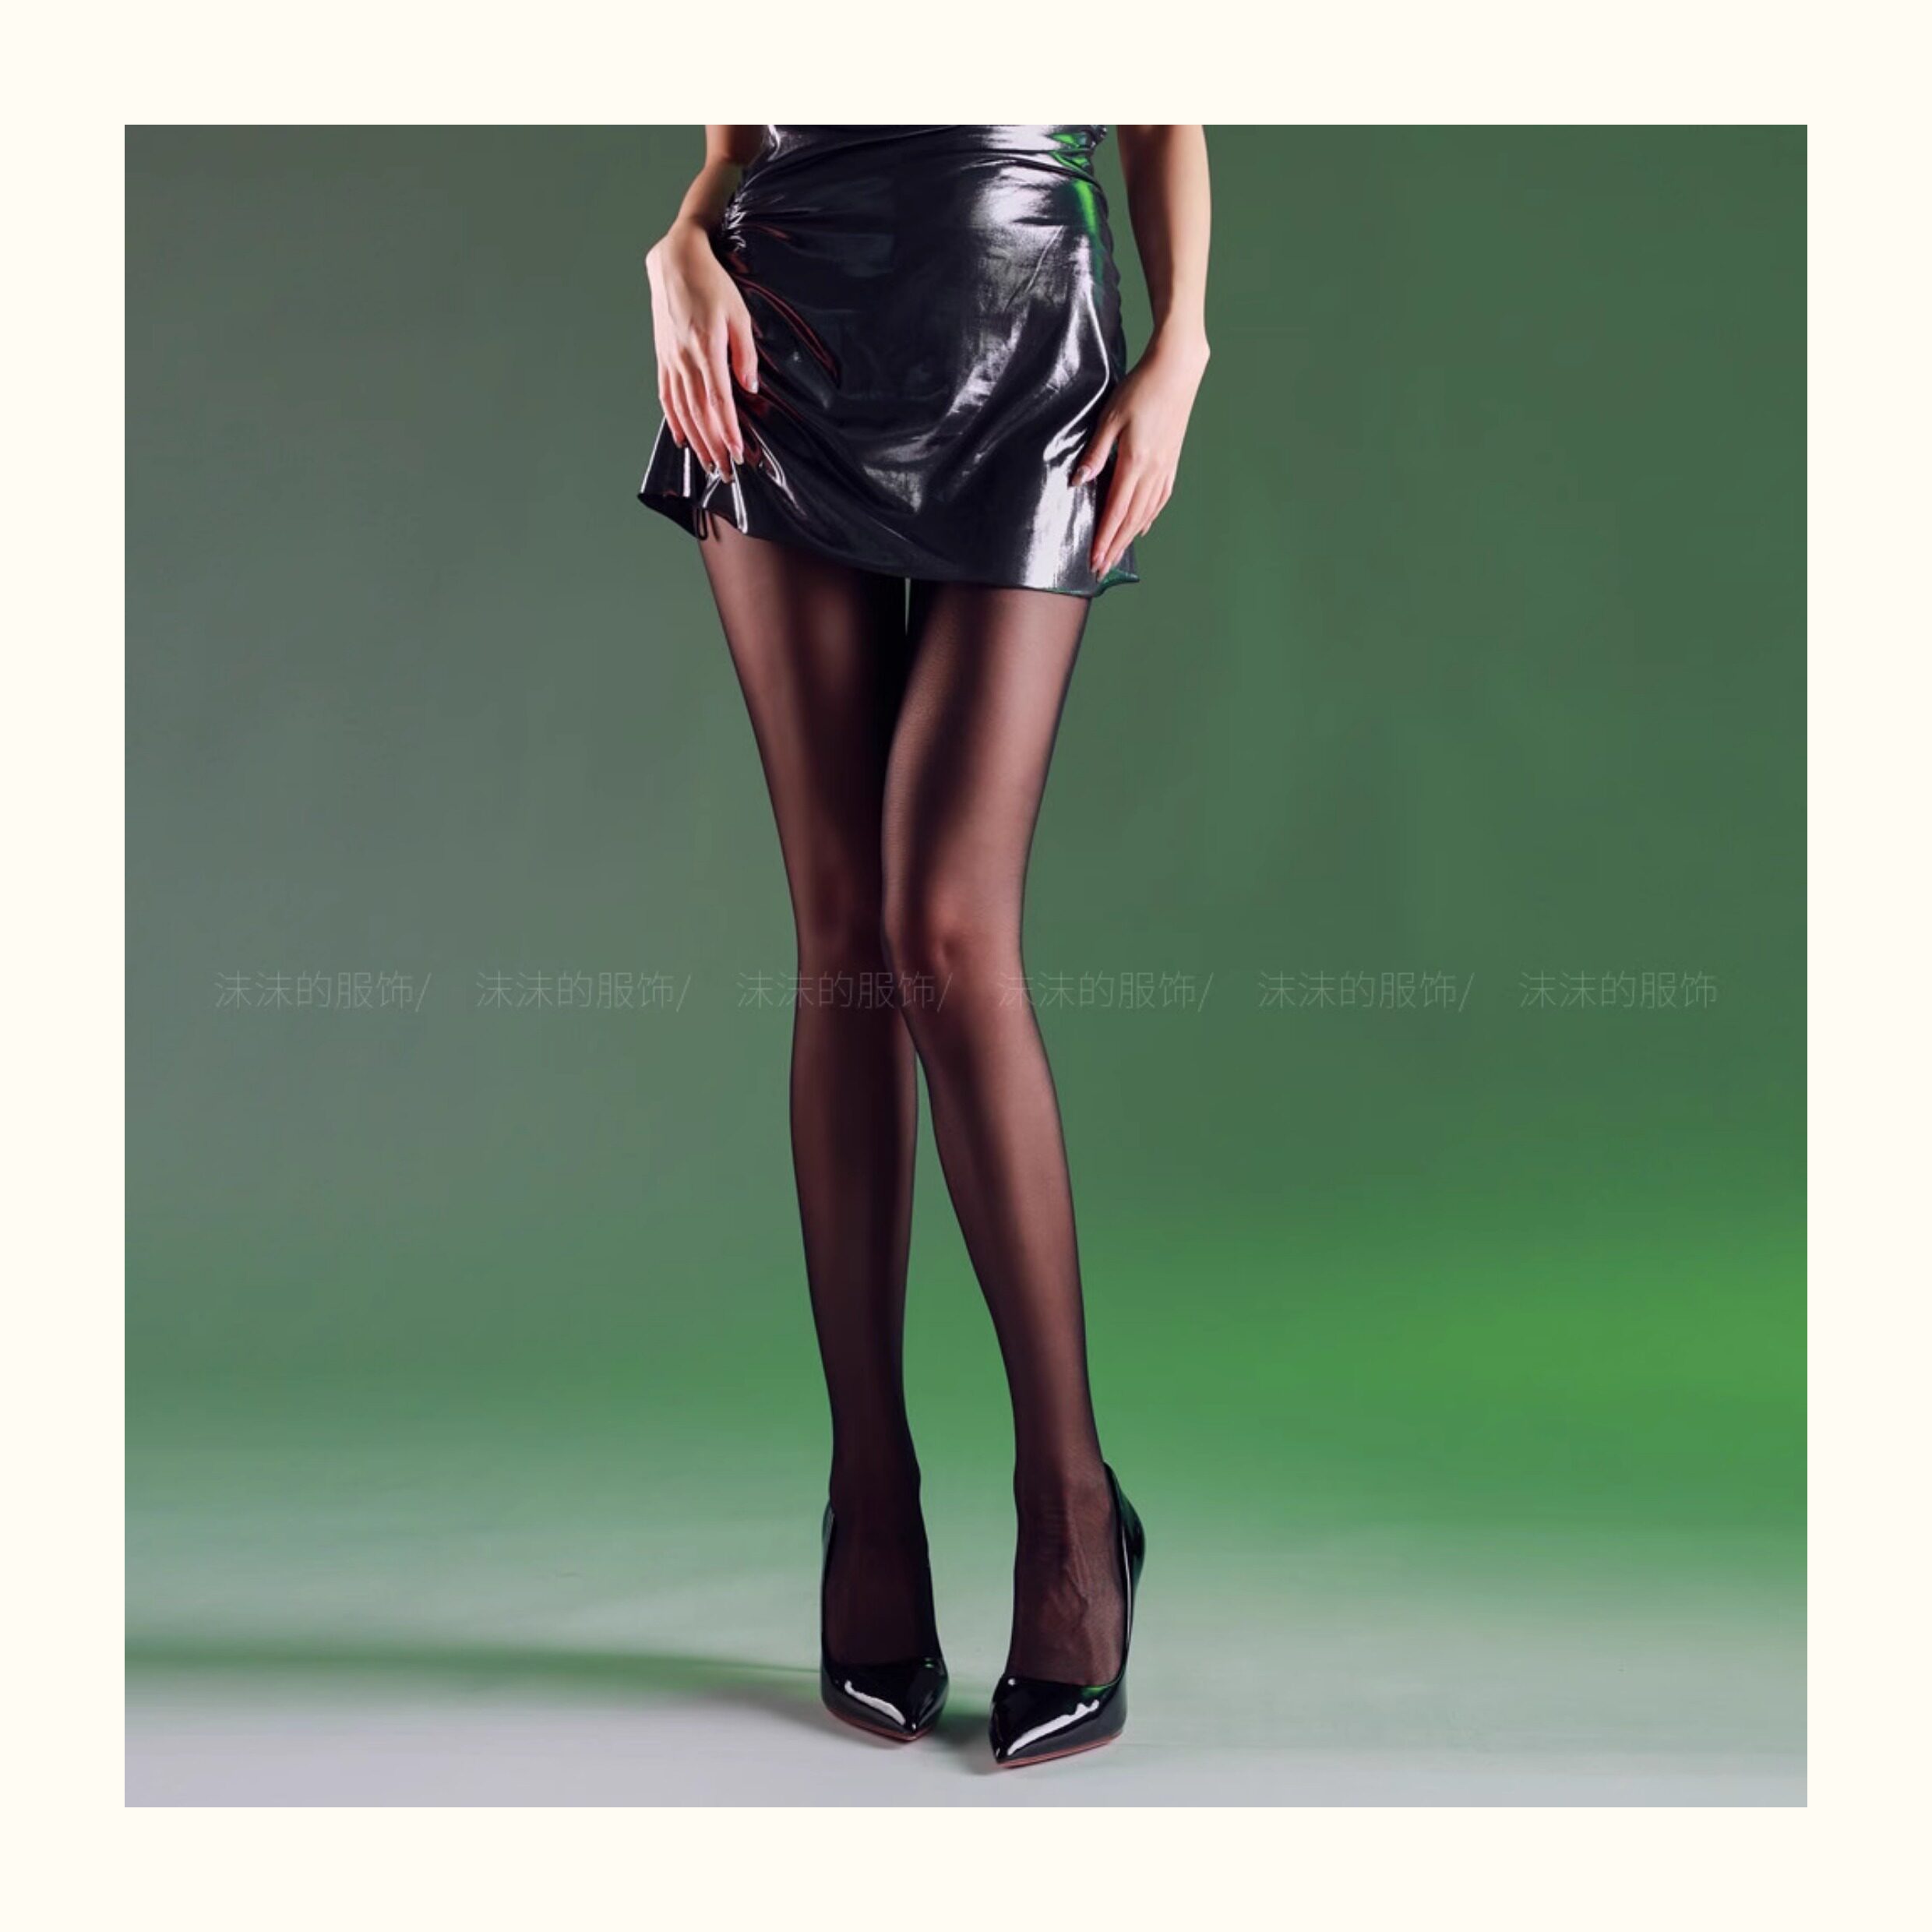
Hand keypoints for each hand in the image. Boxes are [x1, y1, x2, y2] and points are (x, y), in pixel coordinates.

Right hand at [645, 218, 758, 476]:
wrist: (675, 259)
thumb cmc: (712, 282)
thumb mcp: (739, 313)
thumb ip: (745, 353)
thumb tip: (750, 387)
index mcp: (706, 349)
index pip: (719, 401)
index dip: (728, 431)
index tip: (738, 454)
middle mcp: (685, 359)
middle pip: (700, 413)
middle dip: (714, 445)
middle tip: (725, 471)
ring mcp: (670, 360)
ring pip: (683, 410)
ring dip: (696, 440)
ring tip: (708, 463)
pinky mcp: (662, 356)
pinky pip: (666, 396)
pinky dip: (674, 420)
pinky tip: (681, 438)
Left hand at [1073, 330, 1209, 576]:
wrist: (1177, 369)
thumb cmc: (1141, 388)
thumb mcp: (1110, 418)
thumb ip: (1095, 452)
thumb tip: (1079, 481)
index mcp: (1135, 463)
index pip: (1116, 511)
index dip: (1104, 538)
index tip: (1094, 560)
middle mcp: (1153, 472)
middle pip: (1131, 520)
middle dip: (1114, 546)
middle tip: (1101, 568)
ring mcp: (1165, 468)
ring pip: (1147, 513)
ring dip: (1130, 537)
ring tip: (1117, 554)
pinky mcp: (1172, 460)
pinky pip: (1160, 498)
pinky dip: (1150, 517)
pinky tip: (1143, 527)